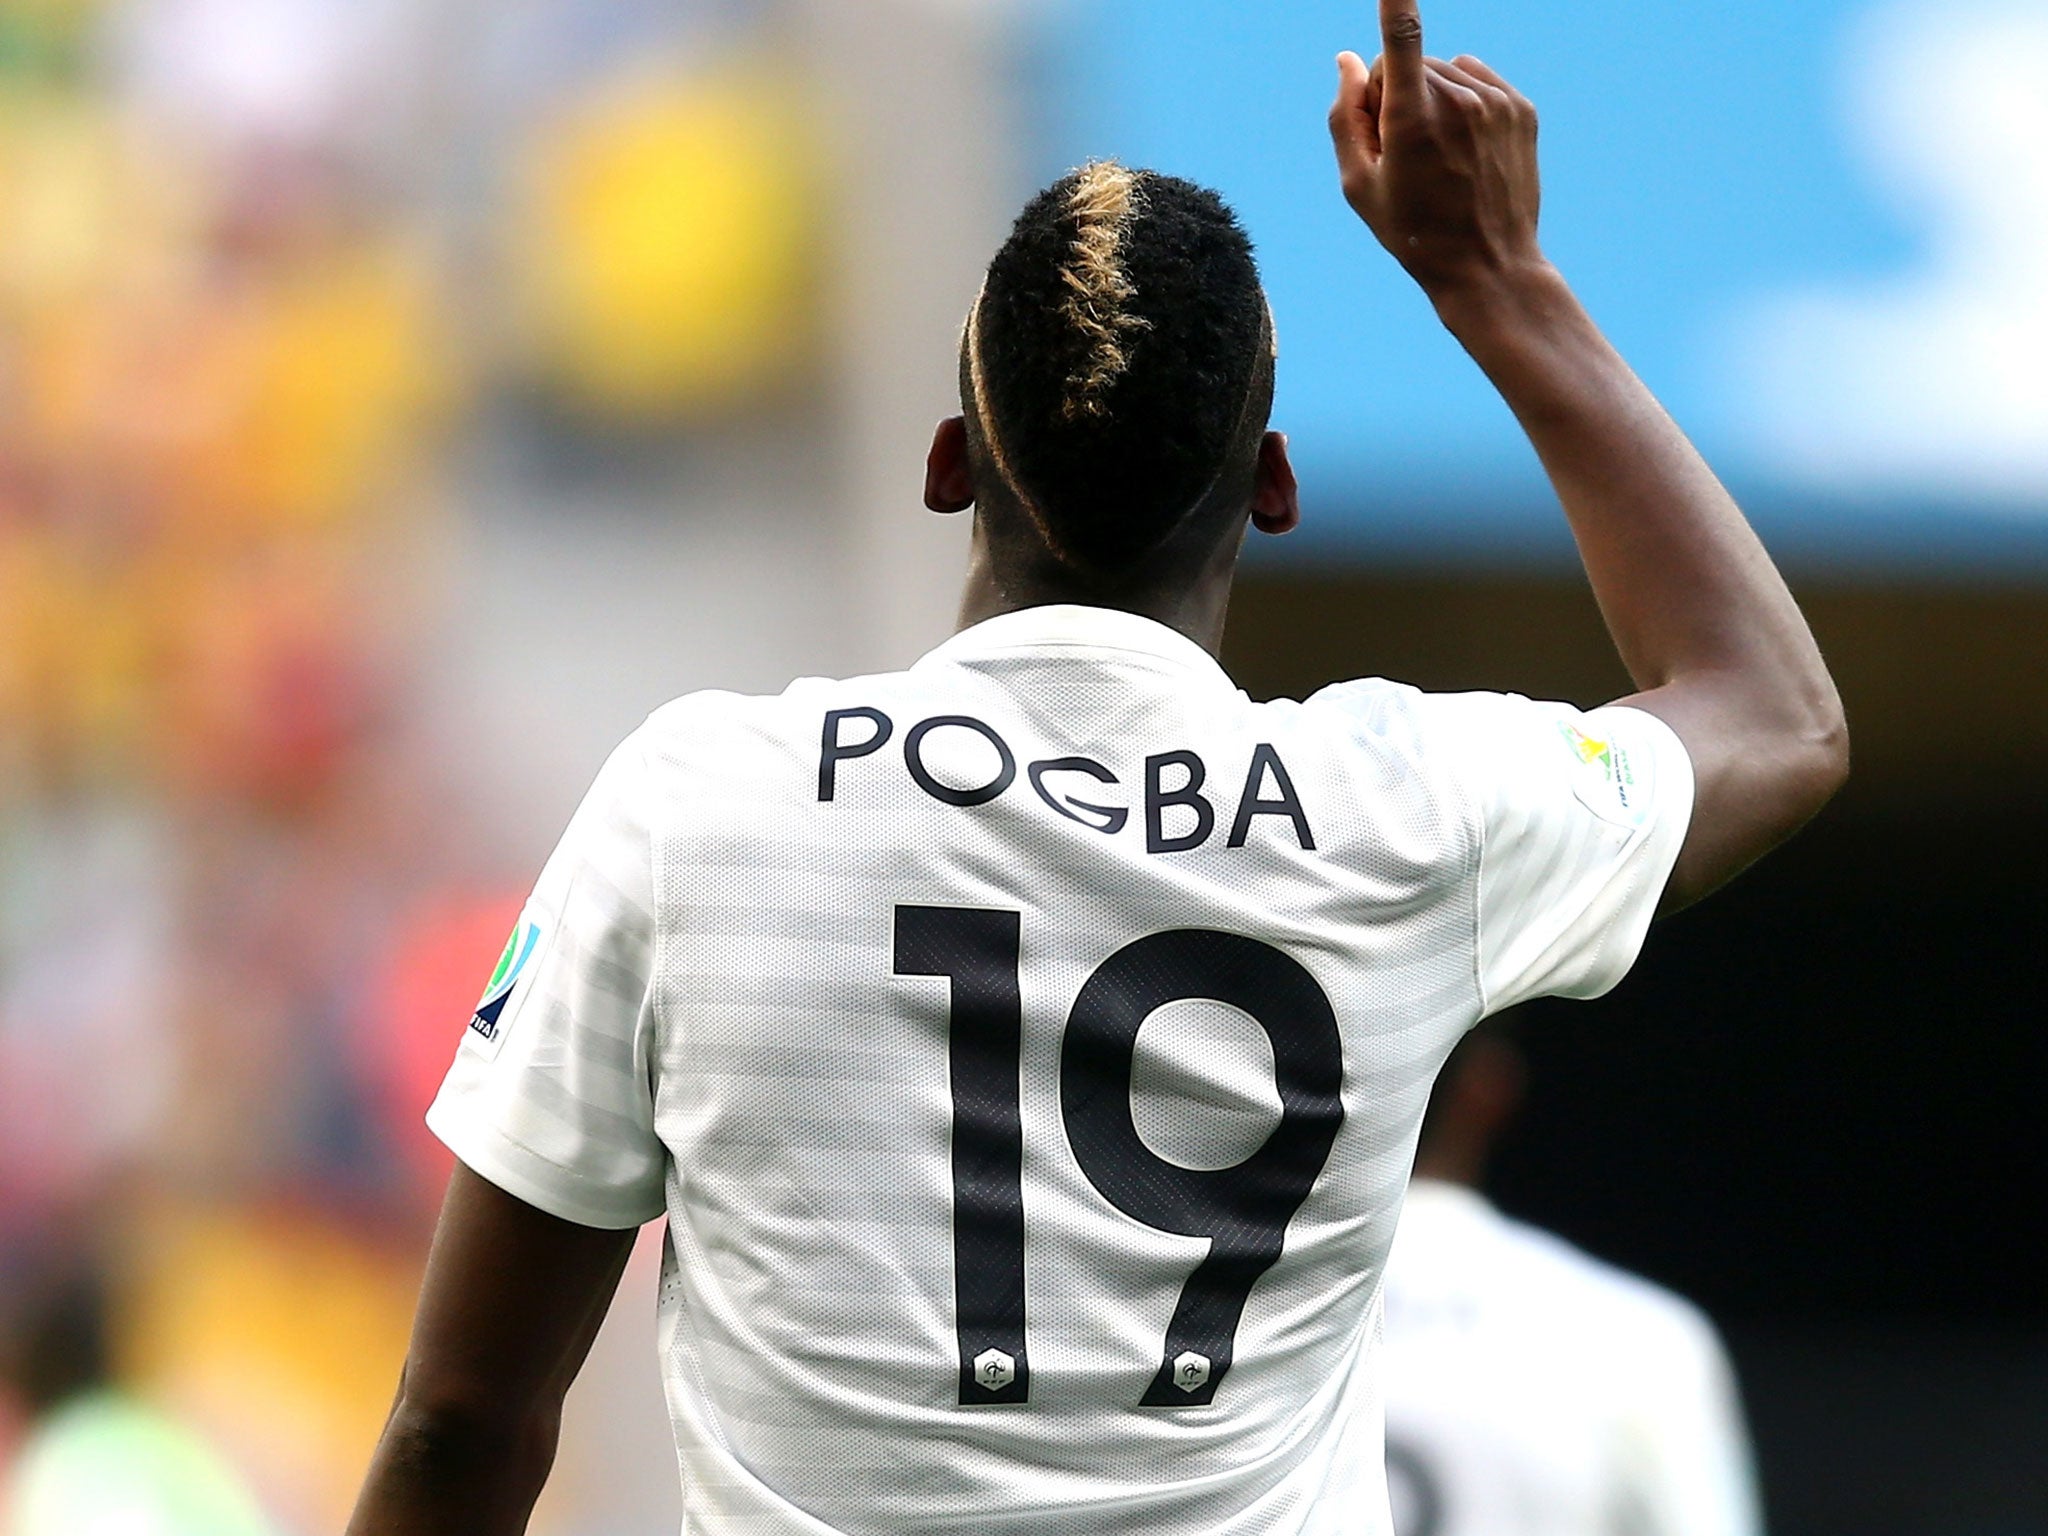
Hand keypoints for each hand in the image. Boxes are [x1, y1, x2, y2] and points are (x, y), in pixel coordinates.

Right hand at [1328, 0, 1544, 299]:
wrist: (1488, 266)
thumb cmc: (1412, 231)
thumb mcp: (1360, 185)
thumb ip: (1345, 117)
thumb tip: (1348, 60)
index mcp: (1412, 120)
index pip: (1403, 38)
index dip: (1395, 1)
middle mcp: (1458, 101)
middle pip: (1408, 65)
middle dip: (1394, 95)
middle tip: (1400, 153)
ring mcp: (1495, 102)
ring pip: (1442, 71)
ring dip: (1428, 98)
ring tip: (1435, 155)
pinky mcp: (1520, 107)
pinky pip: (1476, 78)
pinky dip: (1461, 100)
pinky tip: (1460, 145)